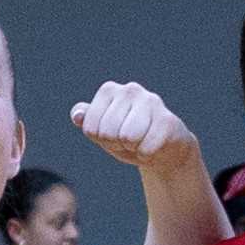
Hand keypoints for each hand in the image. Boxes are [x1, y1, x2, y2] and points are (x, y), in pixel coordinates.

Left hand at [68, 80, 197, 176]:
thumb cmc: (128, 138)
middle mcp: (130, 90)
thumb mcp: (103, 130)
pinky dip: (147, 155)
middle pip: (108, 132)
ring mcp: (151, 101)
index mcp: (109, 90)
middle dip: (117, 144)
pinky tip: (154, 146)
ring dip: (133, 148)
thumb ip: (88, 121)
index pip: (91, 128)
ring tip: (140, 142)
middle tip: (129, 141)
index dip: (102, 140)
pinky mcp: (167, 120)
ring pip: (128, 137)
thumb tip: (76, 116)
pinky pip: (146, 147)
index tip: (113, 136)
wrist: (163, 149)